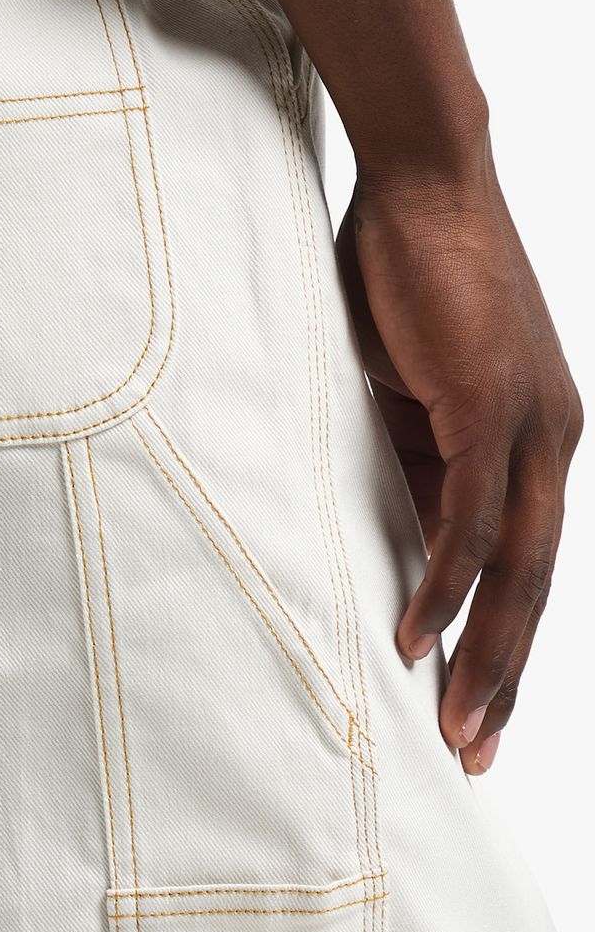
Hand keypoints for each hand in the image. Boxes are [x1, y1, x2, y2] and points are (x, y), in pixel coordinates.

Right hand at [335, 154, 581, 773]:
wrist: (425, 179)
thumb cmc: (405, 269)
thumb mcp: (401, 383)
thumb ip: (405, 451)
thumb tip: (382, 517)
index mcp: (533, 436)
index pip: (520, 559)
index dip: (499, 636)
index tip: (472, 700)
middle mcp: (550, 441)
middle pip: (534, 582)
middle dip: (507, 675)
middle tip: (477, 752)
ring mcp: (531, 426)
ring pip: (516, 566)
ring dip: (487, 654)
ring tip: (460, 728)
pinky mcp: (495, 406)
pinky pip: (471, 517)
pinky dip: (445, 583)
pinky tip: (421, 639)